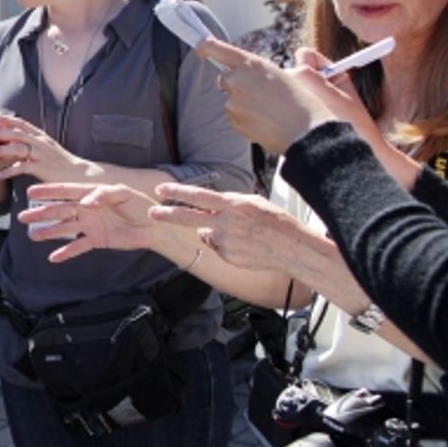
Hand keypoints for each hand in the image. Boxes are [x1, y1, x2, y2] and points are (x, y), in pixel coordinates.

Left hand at [0, 111, 83, 182]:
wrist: (79, 174)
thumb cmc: (60, 162)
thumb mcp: (46, 147)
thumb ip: (31, 141)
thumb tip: (13, 138)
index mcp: (40, 136)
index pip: (21, 123)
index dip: (6, 119)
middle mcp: (40, 142)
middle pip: (16, 133)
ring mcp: (41, 154)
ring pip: (17, 148)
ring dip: (0, 151)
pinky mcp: (42, 168)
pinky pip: (22, 168)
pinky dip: (9, 171)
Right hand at [20, 182, 162, 262]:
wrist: (156, 227)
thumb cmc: (142, 205)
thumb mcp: (125, 193)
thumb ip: (104, 194)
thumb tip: (87, 201)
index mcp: (92, 194)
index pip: (67, 191)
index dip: (49, 191)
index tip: (31, 192)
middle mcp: (87, 209)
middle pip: (60, 211)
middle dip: (42, 213)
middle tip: (22, 217)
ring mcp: (90, 225)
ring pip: (65, 228)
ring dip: (49, 232)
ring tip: (33, 235)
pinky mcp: (97, 240)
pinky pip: (78, 247)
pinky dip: (66, 252)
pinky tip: (53, 257)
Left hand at [149, 182, 303, 274]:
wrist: (295, 249)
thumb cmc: (277, 223)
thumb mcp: (253, 203)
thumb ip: (228, 205)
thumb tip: (210, 209)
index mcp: (234, 204)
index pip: (198, 196)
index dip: (177, 192)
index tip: (160, 190)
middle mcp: (226, 222)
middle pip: (188, 217)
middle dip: (167, 214)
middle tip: (152, 212)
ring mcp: (226, 241)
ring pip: (206, 234)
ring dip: (213, 233)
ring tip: (240, 235)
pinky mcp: (228, 257)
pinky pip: (218, 249)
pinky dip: (225, 247)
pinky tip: (244, 246)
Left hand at [195, 38, 364, 154]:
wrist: (307, 131)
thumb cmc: (301, 103)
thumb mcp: (280, 76)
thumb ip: (255, 73)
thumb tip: (241, 76)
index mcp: (251, 64)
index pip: (215, 48)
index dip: (205, 48)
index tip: (201, 50)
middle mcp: (237, 80)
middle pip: (224, 79)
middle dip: (236, 85)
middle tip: (261, 95)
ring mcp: (233, 102)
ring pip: (231, 100)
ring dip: (243, 104)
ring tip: (270, 110)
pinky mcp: (233, 120)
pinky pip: (235, 116)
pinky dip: (246, 118)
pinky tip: (265, 121)